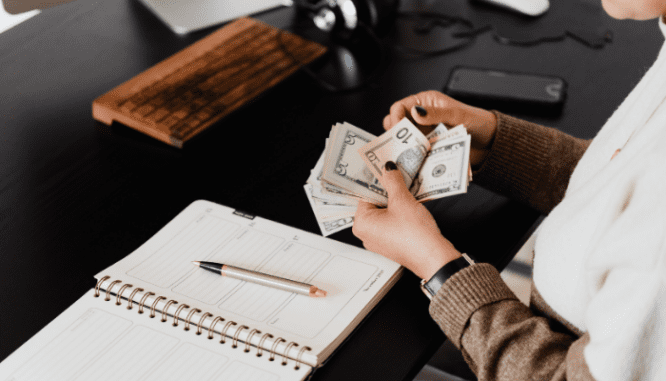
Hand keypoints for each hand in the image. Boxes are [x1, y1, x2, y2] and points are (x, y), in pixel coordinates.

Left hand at [352, 162, 460, 279]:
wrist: (434, 257)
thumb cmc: (414, 234)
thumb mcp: (402, 201)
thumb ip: (393, 181)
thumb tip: (388, 169)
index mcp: (361, 224)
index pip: (365, 194)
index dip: (377, 180)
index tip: (384, 168)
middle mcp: (366, 234)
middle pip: (375, 203)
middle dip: (387, 190)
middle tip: (398, 175)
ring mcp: (379, 240)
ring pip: (385, 212)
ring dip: (396, 200)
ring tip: (407, 187)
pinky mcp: (392, 243)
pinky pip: (393, 221)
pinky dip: (401, 211)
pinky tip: (412, 202)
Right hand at [383, 90, 497, 167]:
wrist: (491, 142)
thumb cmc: (477, 122)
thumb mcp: (457, 115)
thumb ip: (436, 113)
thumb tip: (415, 112)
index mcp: (426, 103)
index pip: (400, 107)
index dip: (394, 117)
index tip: (395, 130)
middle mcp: (422, 118)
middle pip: (398, 124)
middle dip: (395, 134)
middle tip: (396, 144)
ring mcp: (425, 134)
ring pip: (405, 141)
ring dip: (403, 148)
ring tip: (403, 155)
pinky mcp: (429, 149)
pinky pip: (415, 153)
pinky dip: (412, 158)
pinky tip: (412, 163)